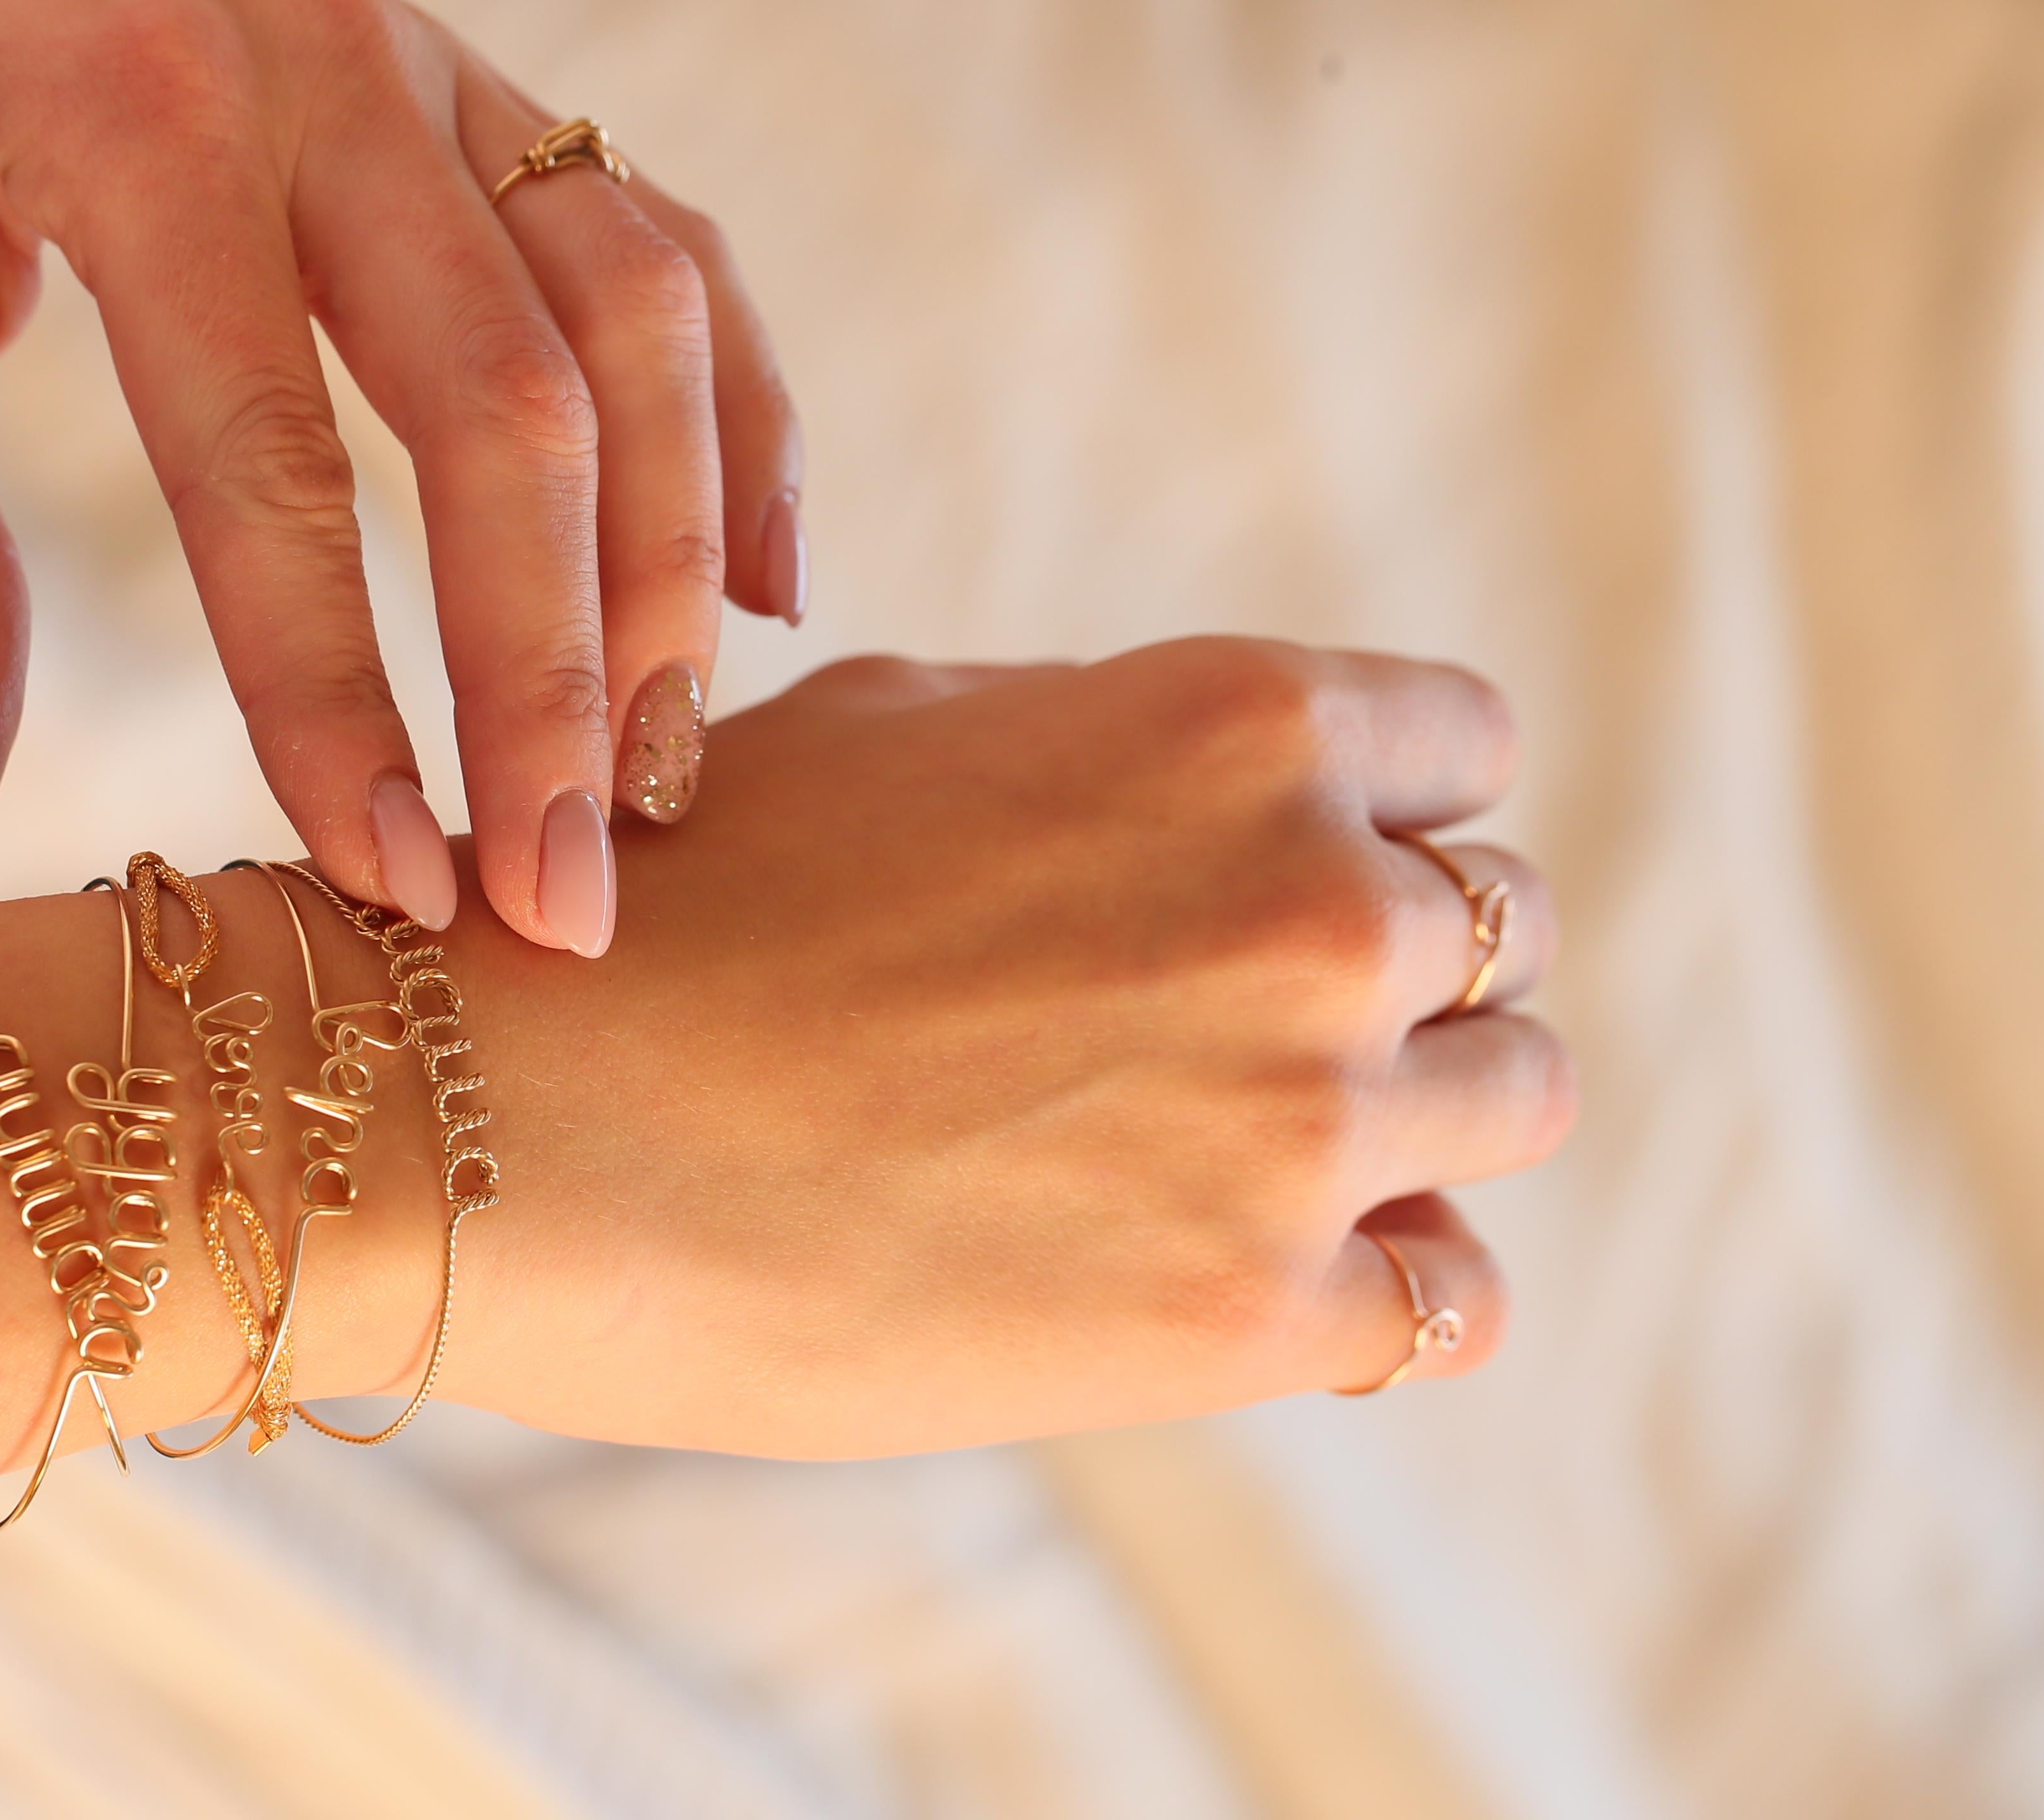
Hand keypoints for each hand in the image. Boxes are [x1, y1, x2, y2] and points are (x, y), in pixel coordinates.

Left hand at [0, 0, 803, 952]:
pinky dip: (727, 410)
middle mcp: (327, 74)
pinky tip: (759, 581)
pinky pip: (652, 242)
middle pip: (513, 408)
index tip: (395, 891)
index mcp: (139, 124)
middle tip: (568, 904)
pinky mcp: (466, 82)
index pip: (274, 470)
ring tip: (665, 771)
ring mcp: (425, 63)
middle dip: (553, 679)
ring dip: (669, 560)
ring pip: (633, 319)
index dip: (341, 701)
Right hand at [433, 639, 1571, 1450]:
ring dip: (1417, 1117)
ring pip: (1521, 1097)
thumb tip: (1200, 790)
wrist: (522, 1127)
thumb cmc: (666, 907)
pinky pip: (1459, 1300)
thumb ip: (1096, 742)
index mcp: (1227, 726)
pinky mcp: (1255, 1318)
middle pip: (1503, 923)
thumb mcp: (894, 725)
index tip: (1303, 868)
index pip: (1462, 742)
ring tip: (1263, 1148)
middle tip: (1242, 1024)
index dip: (1382, 807)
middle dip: (1395, 965)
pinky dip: (1401, 1286)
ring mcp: (1298, 1120)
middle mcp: (1307, 907)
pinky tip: (1295, 1277)